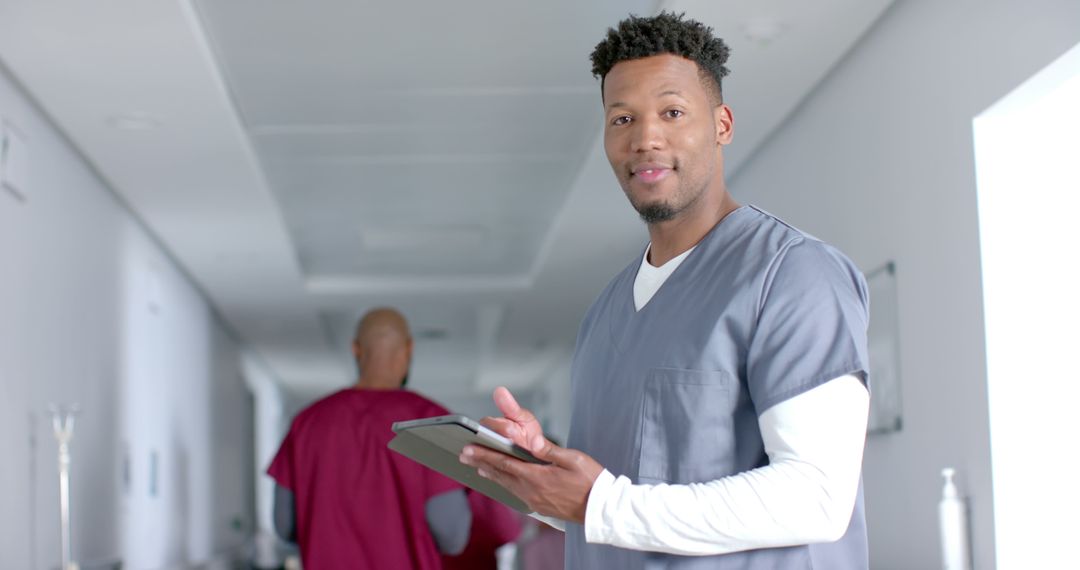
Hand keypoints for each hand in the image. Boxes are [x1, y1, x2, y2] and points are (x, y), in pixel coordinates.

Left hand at [460, 387, 603, 522]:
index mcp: (537, 477)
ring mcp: (534, 500)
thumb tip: (533, 442)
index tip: (468, 449)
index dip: (484, 455)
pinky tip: (502, 481)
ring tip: (478, 466)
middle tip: (463, 455)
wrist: (600, 509)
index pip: (504, 463)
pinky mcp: (540, 506)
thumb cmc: (590, 481)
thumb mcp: (574, 459)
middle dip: (481, 463)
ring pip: (507, 485)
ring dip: (491, 474)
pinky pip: (516, 493)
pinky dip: (505, 484)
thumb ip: (550, 450)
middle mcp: (531, 491)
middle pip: (500, 474)